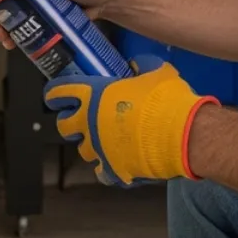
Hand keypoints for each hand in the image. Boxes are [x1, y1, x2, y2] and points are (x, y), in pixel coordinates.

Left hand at [43, 55, 216, 186]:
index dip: (54, 93)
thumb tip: (137, 65)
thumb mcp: (156, 71)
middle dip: (69, 123)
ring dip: (91, 144)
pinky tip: (116, 163)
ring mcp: (100, 149)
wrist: (184, 134)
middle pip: (65, 126)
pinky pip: (102, 172)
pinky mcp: (113, 170)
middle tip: (79, 120)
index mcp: (95, 95)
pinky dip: (107, 168)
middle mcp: (90, 123)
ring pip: (83, 150)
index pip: (61, 92)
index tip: (53, 96)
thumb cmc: (167, 100)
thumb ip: (142, 66)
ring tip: (104, 141)